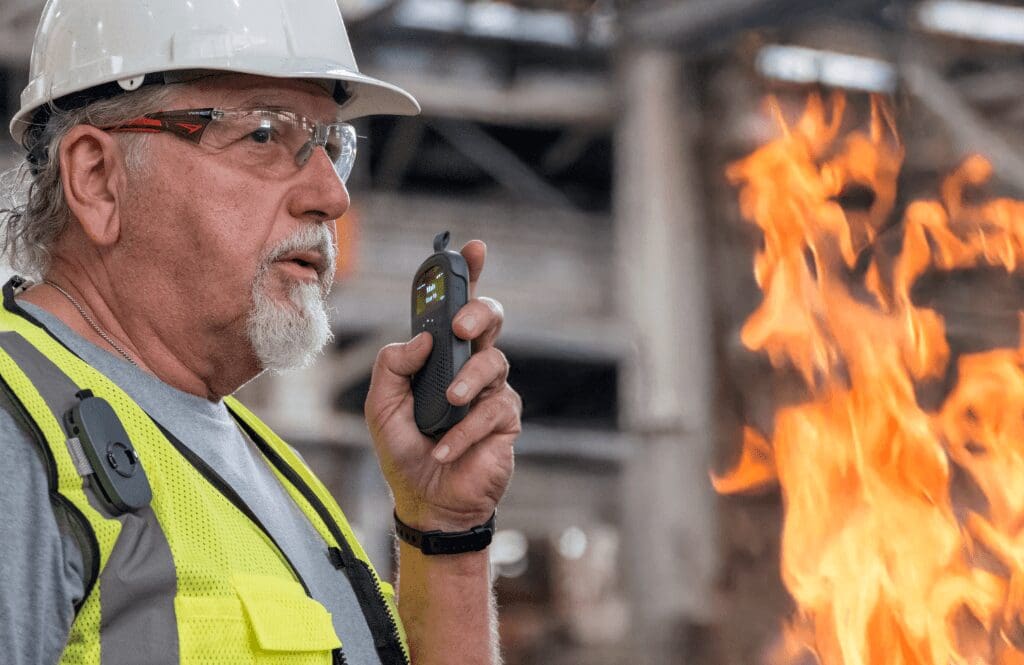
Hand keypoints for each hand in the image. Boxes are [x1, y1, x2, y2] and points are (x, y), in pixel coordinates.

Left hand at [365, 240, 520, 531]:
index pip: (456, 306)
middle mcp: (471, 365)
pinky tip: (443, 449)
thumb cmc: (404, 450)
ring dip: (467, 381)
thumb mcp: (381, 405)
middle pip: (490, 320)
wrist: (426, 502)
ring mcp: (492, 391)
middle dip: (479, 313)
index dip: (467, 275)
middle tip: (460, 328)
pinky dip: (464, 430)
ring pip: (494, 362)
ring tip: (446, 404)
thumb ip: (392, 365)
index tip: (471, 249)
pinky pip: (494, 410)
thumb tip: (423, 337)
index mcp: (441, 355)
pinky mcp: (505, 421)